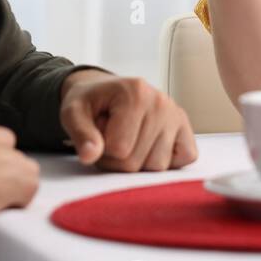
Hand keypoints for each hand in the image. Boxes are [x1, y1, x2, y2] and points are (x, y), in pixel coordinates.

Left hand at [59, 71, 198, 172]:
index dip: (101, 150)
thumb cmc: (91, 103)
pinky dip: (165, 160)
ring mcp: (176, 116)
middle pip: (136, 162)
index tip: (98, 134)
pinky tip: (150, 146)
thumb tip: (90, 156)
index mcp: (135, 93)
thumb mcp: (73, 112)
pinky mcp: (186, 131)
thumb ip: (80, 133)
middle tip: (110, 140)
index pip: (119, 149)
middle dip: (117, 160)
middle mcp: (161, 102)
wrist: (108, 93)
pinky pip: (184, 159)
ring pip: (157, 167)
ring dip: (138, 163)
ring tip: (128, 142)